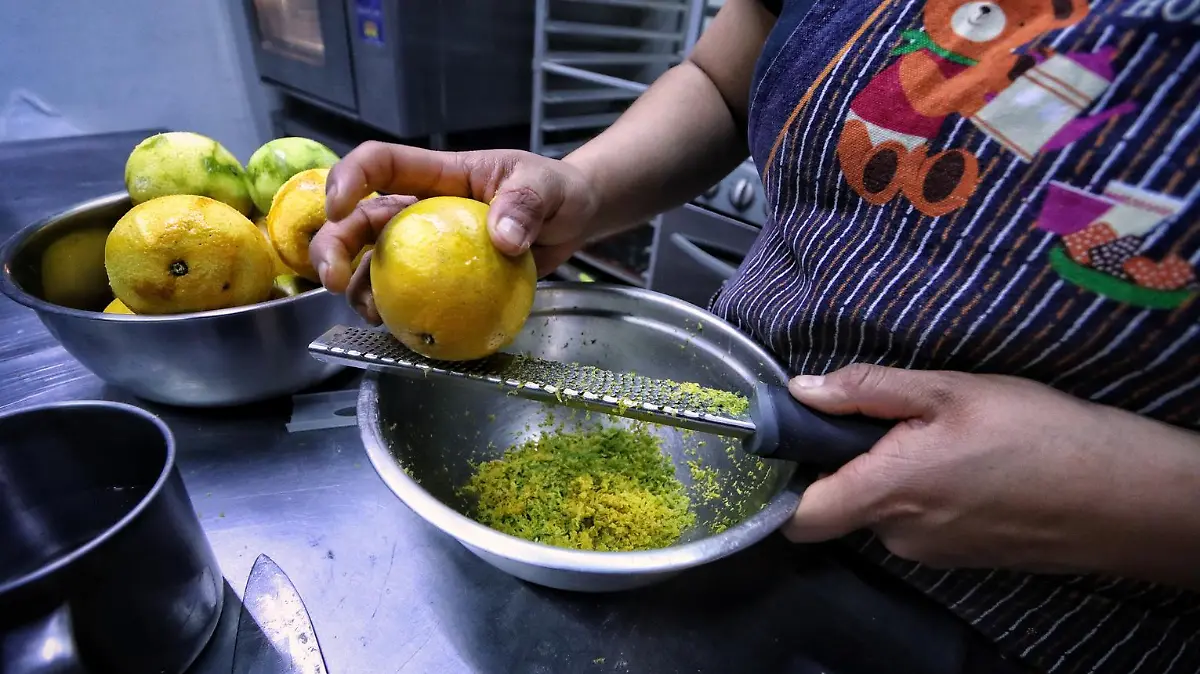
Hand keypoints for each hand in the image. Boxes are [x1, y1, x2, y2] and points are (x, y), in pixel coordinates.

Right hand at [309, 141, 598, 322]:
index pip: (381, 164)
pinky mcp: (441, 280)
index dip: (349, 178)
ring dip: (357, 288)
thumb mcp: (546, 188)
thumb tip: (504, 239)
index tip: (339, 207)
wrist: (572, 220)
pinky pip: (410, 298)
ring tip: (368, 313)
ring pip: (373, 263)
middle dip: (332, 246)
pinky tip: (401, 333)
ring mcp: (427, 247)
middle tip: (333, 278)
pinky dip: (398, 316)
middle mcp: (421, 210)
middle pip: (359, 219)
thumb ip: (526, 204)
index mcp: (437, 175)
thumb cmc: (554, 192)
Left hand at [784, 364, 1199, 586]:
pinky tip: (972, 464)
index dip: (785, 483)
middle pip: (842, 504)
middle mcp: (901, 534)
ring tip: (949, 437)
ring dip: (898, 473)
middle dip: (855, 461)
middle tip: (899, 418)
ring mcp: (933, 552)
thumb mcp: (949, 389)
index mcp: (887, 492)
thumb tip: (802, 392)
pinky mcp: (962, 556)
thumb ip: (866, 391)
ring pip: (884, 511)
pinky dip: (931, 492)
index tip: (796, 445)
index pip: (799, 516)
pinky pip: (921, 522)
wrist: (1123, 496)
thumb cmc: (1039, 435)